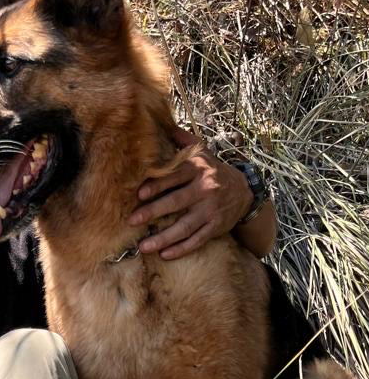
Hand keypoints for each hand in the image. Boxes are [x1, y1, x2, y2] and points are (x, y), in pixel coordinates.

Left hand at [129, 127, 252, 259]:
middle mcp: (205, 189)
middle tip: (132, 221)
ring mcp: (211, 210)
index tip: (139, 194)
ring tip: (144, 246)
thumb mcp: (204, 153)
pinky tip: (165, 255)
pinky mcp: (216, 227)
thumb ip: (184, 141)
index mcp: (199, 169)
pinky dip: (181, 249)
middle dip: (153, 212)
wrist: (245, 191)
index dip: (157, 186)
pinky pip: (197, 240)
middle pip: (176, 202)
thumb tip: (165, 124)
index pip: (174, 177)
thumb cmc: (214, 171)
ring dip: (163, 238)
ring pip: (185, 226)